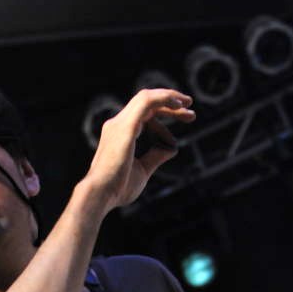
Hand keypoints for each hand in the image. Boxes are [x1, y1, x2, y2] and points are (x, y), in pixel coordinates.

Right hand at [83, 88, 194, 212]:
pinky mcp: (126, 125)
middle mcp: (118, 124)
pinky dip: (163, 99)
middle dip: (170, 104)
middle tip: (191, 114)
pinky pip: (147, 102)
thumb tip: (172, 148)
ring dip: (169, 97)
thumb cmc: (118, 188)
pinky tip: (178, 103)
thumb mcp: (143, 170)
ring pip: (147, 98)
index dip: (166, 115)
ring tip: (188, 103)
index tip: (186, 121)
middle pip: (148, 104)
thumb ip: (155, 156)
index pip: (145, 115)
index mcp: (120, 134)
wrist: (100, 194)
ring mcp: (120, 123)